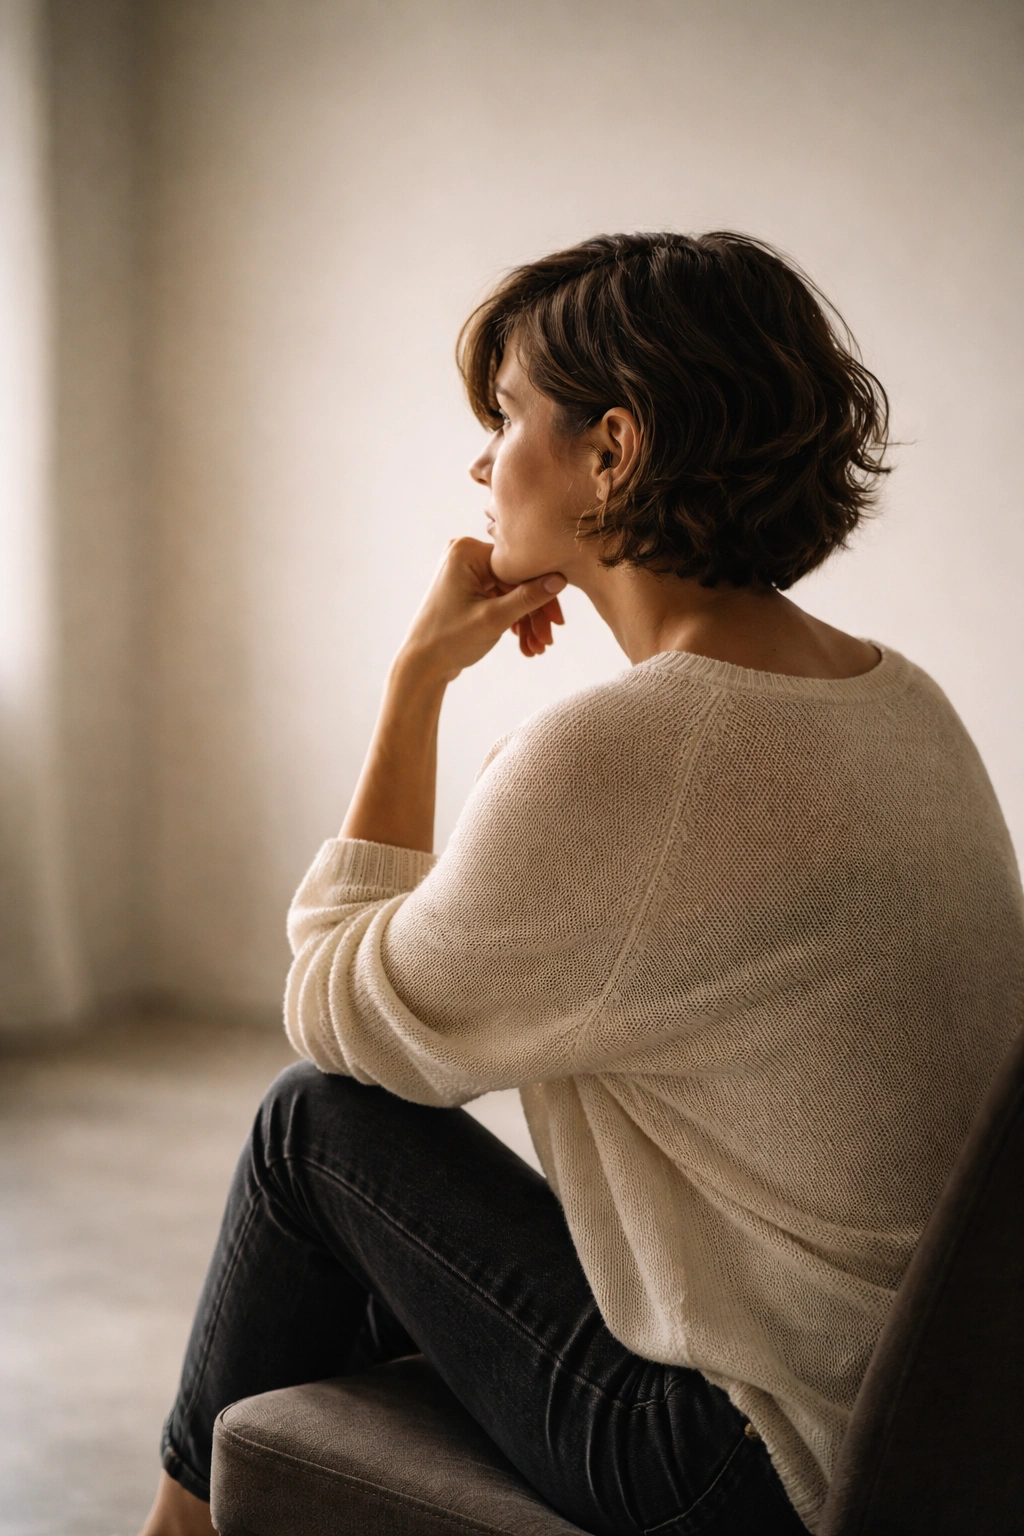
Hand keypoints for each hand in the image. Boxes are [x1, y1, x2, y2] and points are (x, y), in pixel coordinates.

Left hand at [398, 537, 565, 682]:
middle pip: (517, 581)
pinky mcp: (469, 589)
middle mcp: (465, 555)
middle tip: (548, 641)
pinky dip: (513, 621)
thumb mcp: (494, 619)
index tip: (557, 622)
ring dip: (526, 622)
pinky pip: (500, 599)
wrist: (421, 666)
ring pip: (511, 593)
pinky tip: (524, 644)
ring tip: (536, 649)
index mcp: (467, 551)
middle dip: (534, 614)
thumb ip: (528, 597)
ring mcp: (467, 572)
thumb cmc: (448, 640)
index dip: (542, 594)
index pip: (519, 566)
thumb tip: (560, 580)